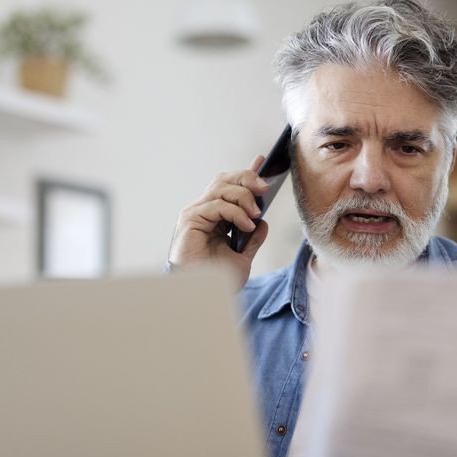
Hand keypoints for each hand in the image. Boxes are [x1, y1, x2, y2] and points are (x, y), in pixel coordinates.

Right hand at [168, 155, 270, 288]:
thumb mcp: (242, 257)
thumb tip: (263, 222)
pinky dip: (235, 212)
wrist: (201, 295)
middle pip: (225, 180)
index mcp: (214, 216)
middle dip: (247, 178)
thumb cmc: (215, 278)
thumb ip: (252, 238)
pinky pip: (216, 206)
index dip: (246, 172)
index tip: (262, 161)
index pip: (230, 186)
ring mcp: (195, 213)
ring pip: (222, 188)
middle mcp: (203, 210)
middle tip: (265, 187)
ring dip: (244, 197)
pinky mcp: (190, 220)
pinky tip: (246, 224)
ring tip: (255, 213)